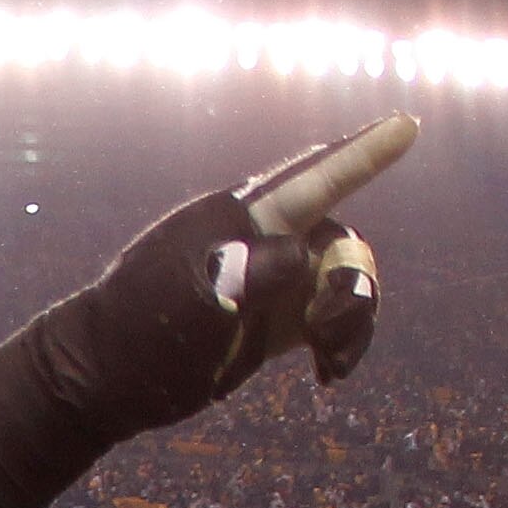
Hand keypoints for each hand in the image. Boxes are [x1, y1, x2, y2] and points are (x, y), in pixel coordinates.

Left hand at [0, 113, 410, 507]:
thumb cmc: (134, 336)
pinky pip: (332, 315)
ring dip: (352, 318)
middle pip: (338, 238)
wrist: (102, 382)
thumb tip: (291, 255)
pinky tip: (329, 374)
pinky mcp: (274, 317)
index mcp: (232, 221)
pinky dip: (344, 340)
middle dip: (352, 280)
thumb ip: (236, 275)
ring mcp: (268, 279)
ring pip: (342, 279)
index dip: (362, 154)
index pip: (309, 179)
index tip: (406, 125)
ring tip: (331, 360)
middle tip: (327, 328)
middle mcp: (258, 240)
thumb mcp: (182, 306)